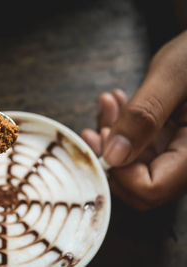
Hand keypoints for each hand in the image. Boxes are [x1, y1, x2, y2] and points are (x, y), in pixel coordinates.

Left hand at [82, 30, 186, 210]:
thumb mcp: (172, 77)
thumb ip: (144, 116)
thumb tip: (113, 156)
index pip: (150, 190)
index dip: (119, 172)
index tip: (105, 139)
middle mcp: (186, 160)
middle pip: (136, 183)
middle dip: (109, 155)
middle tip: (98, 126)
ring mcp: (175, 152)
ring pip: (131, 164)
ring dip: (111, 136)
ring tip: (109, 103)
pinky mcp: (166, 141)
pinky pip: (136, 146)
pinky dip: (120, 128)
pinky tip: (117, 103)